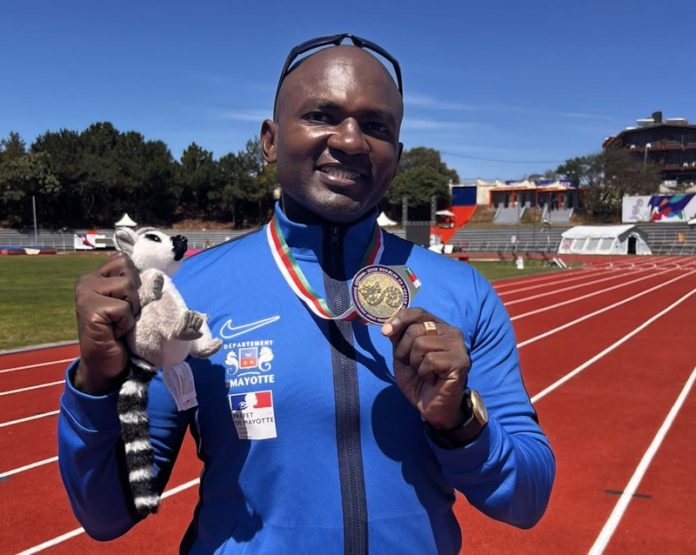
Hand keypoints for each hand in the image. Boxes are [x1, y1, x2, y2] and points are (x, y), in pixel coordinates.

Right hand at [73, 253, 140, 394]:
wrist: (107, 363)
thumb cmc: (121, 331)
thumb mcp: (129, 302)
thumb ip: (134, 284)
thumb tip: (155, 276)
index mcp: (96, 275)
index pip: (123, 259)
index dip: (135, 279)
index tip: (128, 301)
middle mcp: (86, 281)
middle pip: (128, 269)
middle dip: (135, 294)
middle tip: (123, 314)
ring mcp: (85, 295)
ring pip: (128, 287)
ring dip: (131, 309)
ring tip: (119, 323)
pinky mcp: (90, 310)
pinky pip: (123, 308)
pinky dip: (126, 323)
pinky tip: (114, 332)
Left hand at [381, 308, 470, 428]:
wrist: (432, 408)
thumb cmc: (419, 380)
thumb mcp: (403, 355)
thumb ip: (398, 337)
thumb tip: (389, 323)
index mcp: (438, 327)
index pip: (418, 312)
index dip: (399, 319)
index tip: (385, 332)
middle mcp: (452, 332)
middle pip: (416, 329)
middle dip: (404, 350)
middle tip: (413, 366)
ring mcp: (458, 346)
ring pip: (421, 344)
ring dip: (415, 363)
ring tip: (424, 373)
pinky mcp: (461, 362)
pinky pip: (430, 360)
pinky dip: (424, 373)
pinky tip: (433, 380)